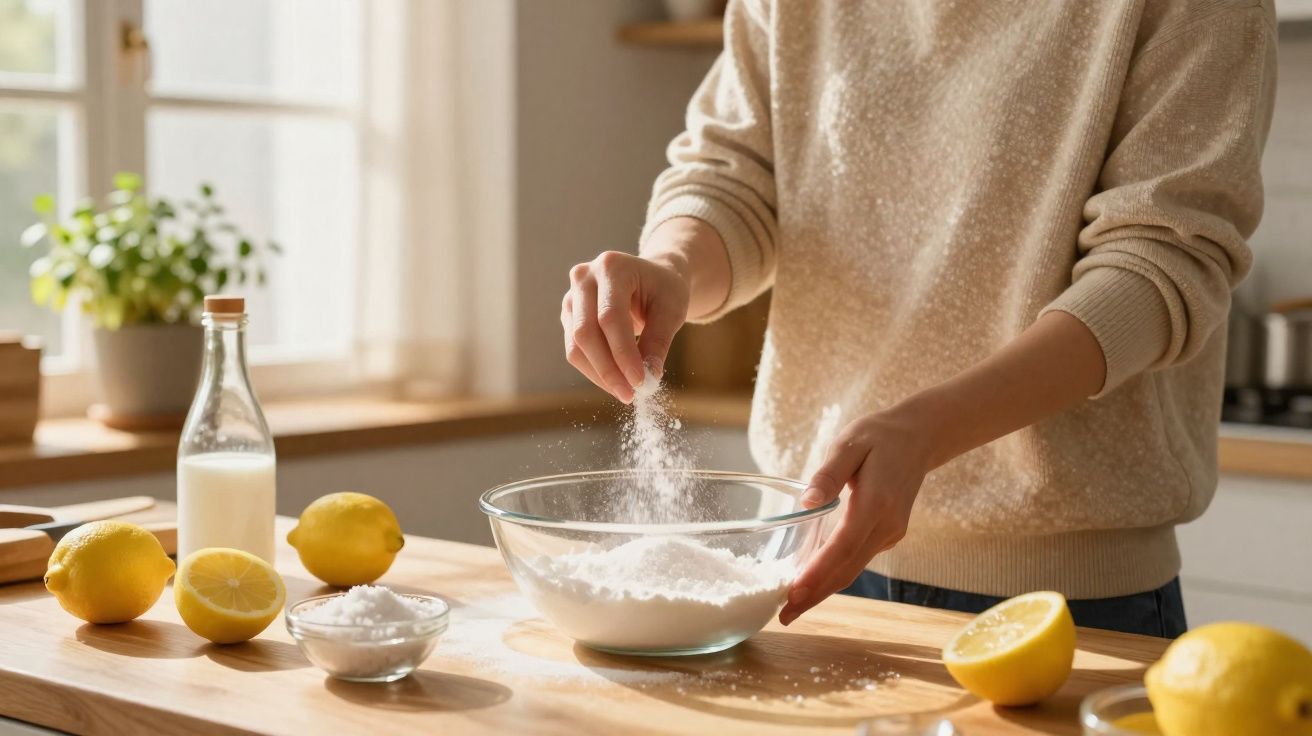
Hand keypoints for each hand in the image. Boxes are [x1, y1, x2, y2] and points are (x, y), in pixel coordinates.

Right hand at [561, 250, 690, 402]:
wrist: (651, 278)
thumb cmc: (664, 290)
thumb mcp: (672, 309)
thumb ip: (659, 340)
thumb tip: (649, 376)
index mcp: (612, 266)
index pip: (610, 317)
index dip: (623, 353)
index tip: (640, 382)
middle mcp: (584, 278)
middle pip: (586, 332)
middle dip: (608, 369)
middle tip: (629, 394)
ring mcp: (571, 297)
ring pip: (576, 346)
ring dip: (599, 375)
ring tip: (625, 392)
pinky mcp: (569, 316)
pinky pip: (575, 351)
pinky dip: (595, 371)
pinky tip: (616, 382)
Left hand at [779, 409, 934, 624]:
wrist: (919, 437)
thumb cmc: (878, 436)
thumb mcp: (849, 444)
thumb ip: (829, 474)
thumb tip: (807, 502)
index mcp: (876, 503)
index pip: (843, 547)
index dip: (818, 573)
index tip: (794, 593)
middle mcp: (886, 525)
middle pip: (847, 569)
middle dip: (816, 595)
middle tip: (784, 616)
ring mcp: (890, 533)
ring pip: (853, 569)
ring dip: (824, 589)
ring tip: (792, 606)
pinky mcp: (887, 534)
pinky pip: (857, 560)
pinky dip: (835, 574)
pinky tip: (812, 581)